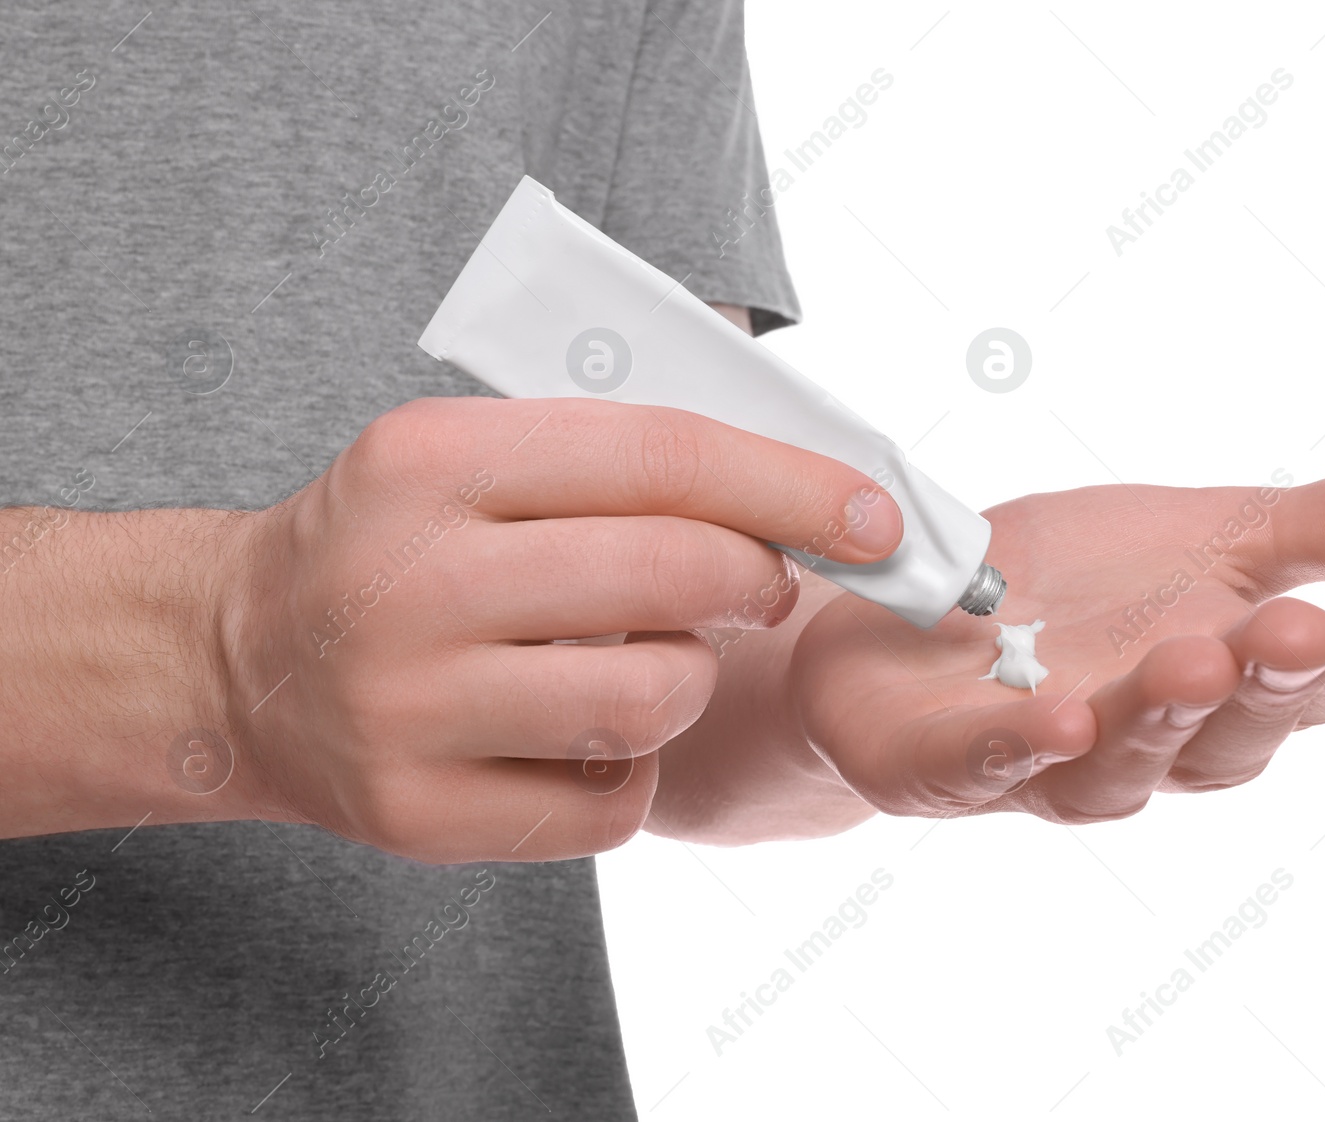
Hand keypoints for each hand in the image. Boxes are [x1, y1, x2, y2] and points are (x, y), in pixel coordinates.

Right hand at [213, 396, 900, 861]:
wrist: (247, 660)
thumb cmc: (403, 544)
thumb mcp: (476, 456)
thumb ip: (620, 459)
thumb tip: (808, 486)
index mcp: (435, 459)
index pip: (664, 456)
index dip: (795, 486)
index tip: (878, 514)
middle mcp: (412, 582)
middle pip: (675, 576)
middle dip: (757, 577)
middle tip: (760, 581)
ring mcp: (408, 708)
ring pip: (656, 699)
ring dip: (690, 679)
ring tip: (645, 659)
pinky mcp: (417, 815)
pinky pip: (612, 804)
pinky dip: (634, 769)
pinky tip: (583, 734)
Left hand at [789, 465, 1324, 822]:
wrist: (904, 609)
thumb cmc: (1067, 588)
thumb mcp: (1210, 534)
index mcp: (1216, 686)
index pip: (1297, 689)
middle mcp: (1141, 741)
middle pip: (1216, 737)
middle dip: (1255, 686)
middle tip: (1288, 630)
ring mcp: (1040, 765)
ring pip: (1112, 764)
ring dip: (1151, 719)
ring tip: (1186, 663)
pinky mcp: (937, 767)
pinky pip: (977, 769)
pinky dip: (1011, 752)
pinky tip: (1046, 724)